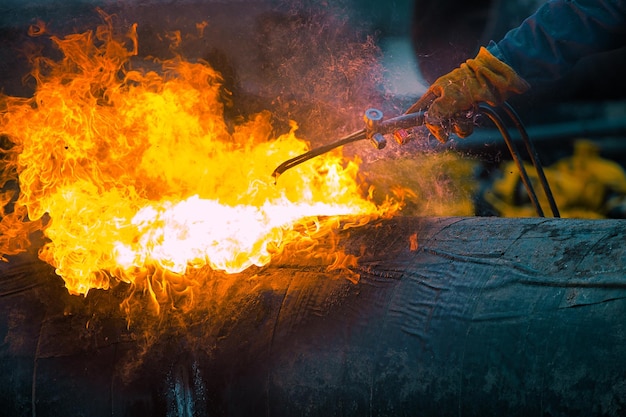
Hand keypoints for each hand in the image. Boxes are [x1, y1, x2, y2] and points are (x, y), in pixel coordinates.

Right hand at [406, 47, 529, 141]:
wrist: (499, 76)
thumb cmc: (474, 81)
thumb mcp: (453, 95)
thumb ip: (438, 110)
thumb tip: (428, 122)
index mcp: (435, 93)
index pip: (416, 110)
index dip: (407, 121)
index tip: (399, 135)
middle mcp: (443, 101)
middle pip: (434, 123)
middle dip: (441, 128)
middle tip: (444, 135)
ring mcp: (456, 107)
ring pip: (450, 127)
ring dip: (458, 126)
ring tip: (467, 115)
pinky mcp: (468, 112)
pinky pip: (463, 127)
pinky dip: (468, 125)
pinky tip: (474, 115)